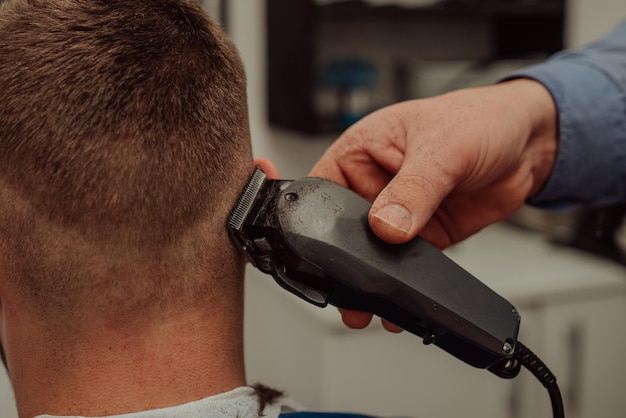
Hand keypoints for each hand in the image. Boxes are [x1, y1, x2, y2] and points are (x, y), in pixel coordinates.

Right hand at [310, 79, 557, 329]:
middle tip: (348, 285)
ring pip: (375, 252)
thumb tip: (386, 227)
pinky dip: (405, 281)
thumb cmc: (481, 120)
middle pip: (345, 228)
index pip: (323, 189)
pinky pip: (408, 263)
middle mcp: (375, 183)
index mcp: (362, 151)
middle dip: (347, 257)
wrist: (530, 142)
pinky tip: (403, 294)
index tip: (322, 248)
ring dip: (375, 276)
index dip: (316, 218)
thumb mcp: (441, 150)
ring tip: (371, 302)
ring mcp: (400, 211)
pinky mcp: (425, 233)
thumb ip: (412, 191)